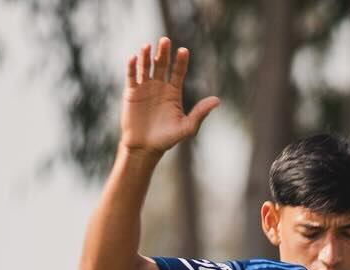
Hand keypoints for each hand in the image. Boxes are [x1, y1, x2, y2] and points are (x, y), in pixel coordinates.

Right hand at [121, 37, 219, 154]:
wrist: (145, 148)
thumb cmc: (166, 139)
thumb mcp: (186, 128)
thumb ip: (200, 113)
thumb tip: (217, 100)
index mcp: (174, 92)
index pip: (179, 71)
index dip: (181, 61)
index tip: (184, 51)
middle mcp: (160, 86)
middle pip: (162, 63)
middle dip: (163, 52)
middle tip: (165, 40)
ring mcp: (145, 87)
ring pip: (146, 66)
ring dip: (146, 55)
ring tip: (147, 46)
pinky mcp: (131, 92)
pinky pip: (132, 75)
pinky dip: (132, 66)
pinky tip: (134, 58)